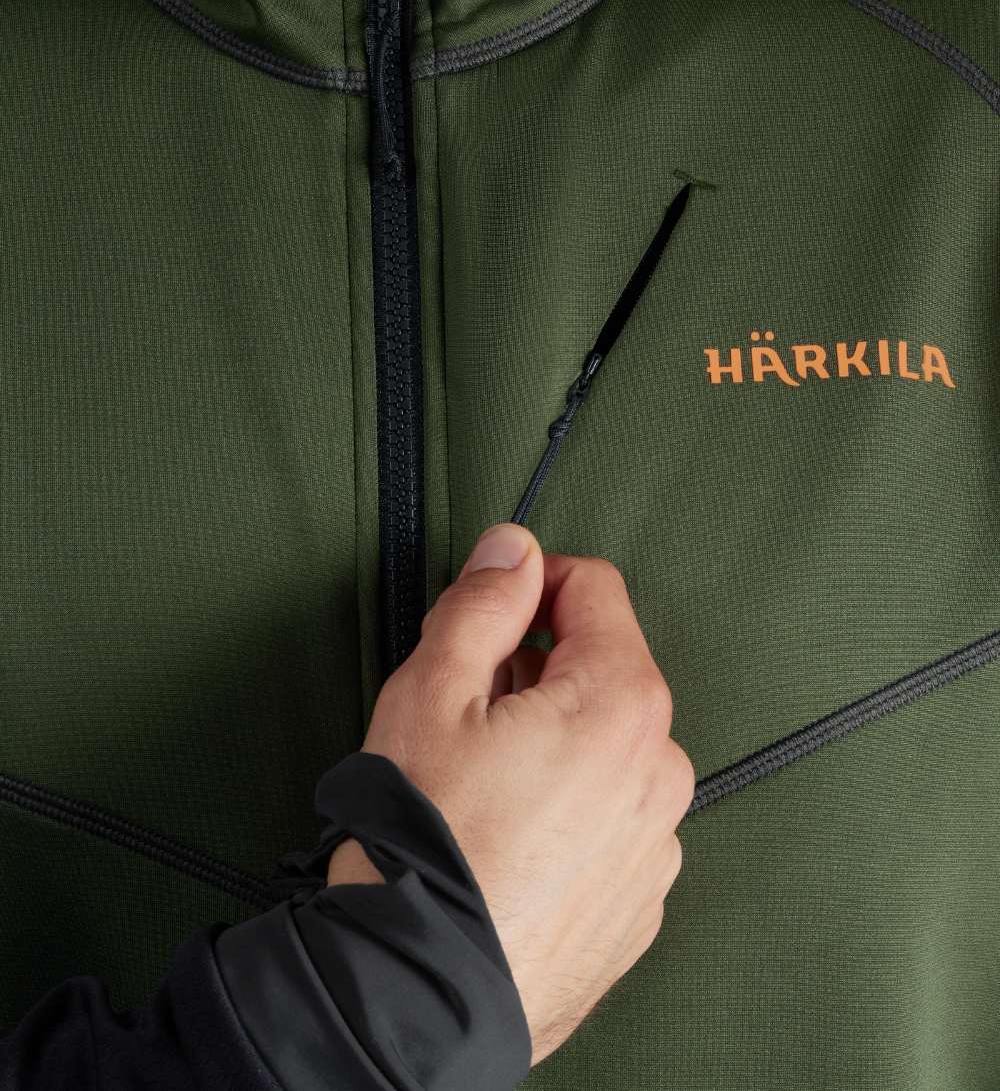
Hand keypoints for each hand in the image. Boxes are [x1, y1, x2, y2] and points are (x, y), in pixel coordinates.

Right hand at [326, 523, 695, 1066]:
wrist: (421, 995)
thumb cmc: (425, 842)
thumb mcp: (432, 690)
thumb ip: (482, 603)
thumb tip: (514, 549)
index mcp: (621, 702)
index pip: (595, 589)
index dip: (533, 584)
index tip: (490, 611)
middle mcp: (661, 769)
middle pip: (600, 671)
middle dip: (536, 670)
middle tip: (466, 711)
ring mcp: (656, 842)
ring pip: (605, 748)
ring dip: (553, 742)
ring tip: (481, 787)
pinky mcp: (639, 900)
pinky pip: (611, 820)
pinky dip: (568, 810)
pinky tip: (509, 841)